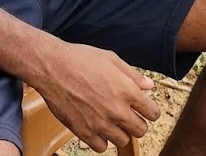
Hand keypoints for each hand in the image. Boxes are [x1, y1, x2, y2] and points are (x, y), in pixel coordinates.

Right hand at [34, 42, 159, 152]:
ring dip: (119, 131)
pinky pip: (102, 147)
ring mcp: (101, 124)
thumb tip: (148, 86)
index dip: (149, 110)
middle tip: (127, 114)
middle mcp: (117, 110)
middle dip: (137, 122)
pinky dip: (101, 139)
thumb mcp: (110, 58)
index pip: (152, 113)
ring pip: (122, 141)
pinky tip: (96, 126)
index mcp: (127, 90)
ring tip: (110, 119)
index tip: (143, 109)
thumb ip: (132, 75)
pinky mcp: (84, 132)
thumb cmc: (80, 59)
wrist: (52, 67)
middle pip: (141, 130)